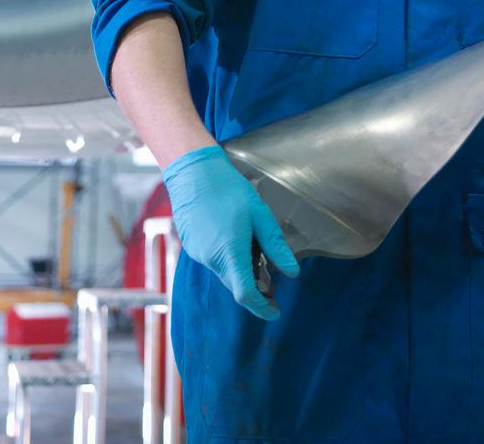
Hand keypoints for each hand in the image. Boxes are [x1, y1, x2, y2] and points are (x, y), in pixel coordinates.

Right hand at [161, 145, 298, 319]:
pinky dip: (227, 261)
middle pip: (234, 285)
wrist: (193, 172)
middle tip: (272, 284)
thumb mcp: (259, 214)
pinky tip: (235, 241)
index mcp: (230, 252)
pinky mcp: (191, 246)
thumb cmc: (229, 189)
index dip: (262, 308)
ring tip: (256, 256)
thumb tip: (292, 273)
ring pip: (224, 273)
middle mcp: (210, 259)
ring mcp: (198, 254)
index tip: (275, 312)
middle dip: (254, 290)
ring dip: (240, 273)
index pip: (245, 294)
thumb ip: (275, 246)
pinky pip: (213, 262)